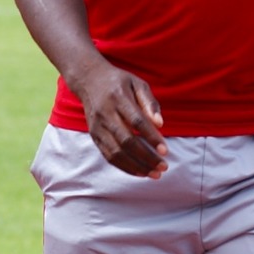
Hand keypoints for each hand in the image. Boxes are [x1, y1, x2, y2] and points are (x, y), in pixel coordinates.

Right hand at [76, 55, 167, 178]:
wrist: (88, 80)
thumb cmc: (119, 82)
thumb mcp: (137, 83)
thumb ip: (150, 102)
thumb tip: (160, 124)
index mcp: (118, 99)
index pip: (137, 121)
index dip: (151, 137)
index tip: (165, 150)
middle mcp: (106, 114)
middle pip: (126, 141)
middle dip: (146, 157)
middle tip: (163, 167)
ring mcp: (98, 127)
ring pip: (116, 153)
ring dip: (136, 166)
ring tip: (154, 174)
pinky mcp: (94, 136)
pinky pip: (108, 156)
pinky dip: (124, 167)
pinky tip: (140, 172)